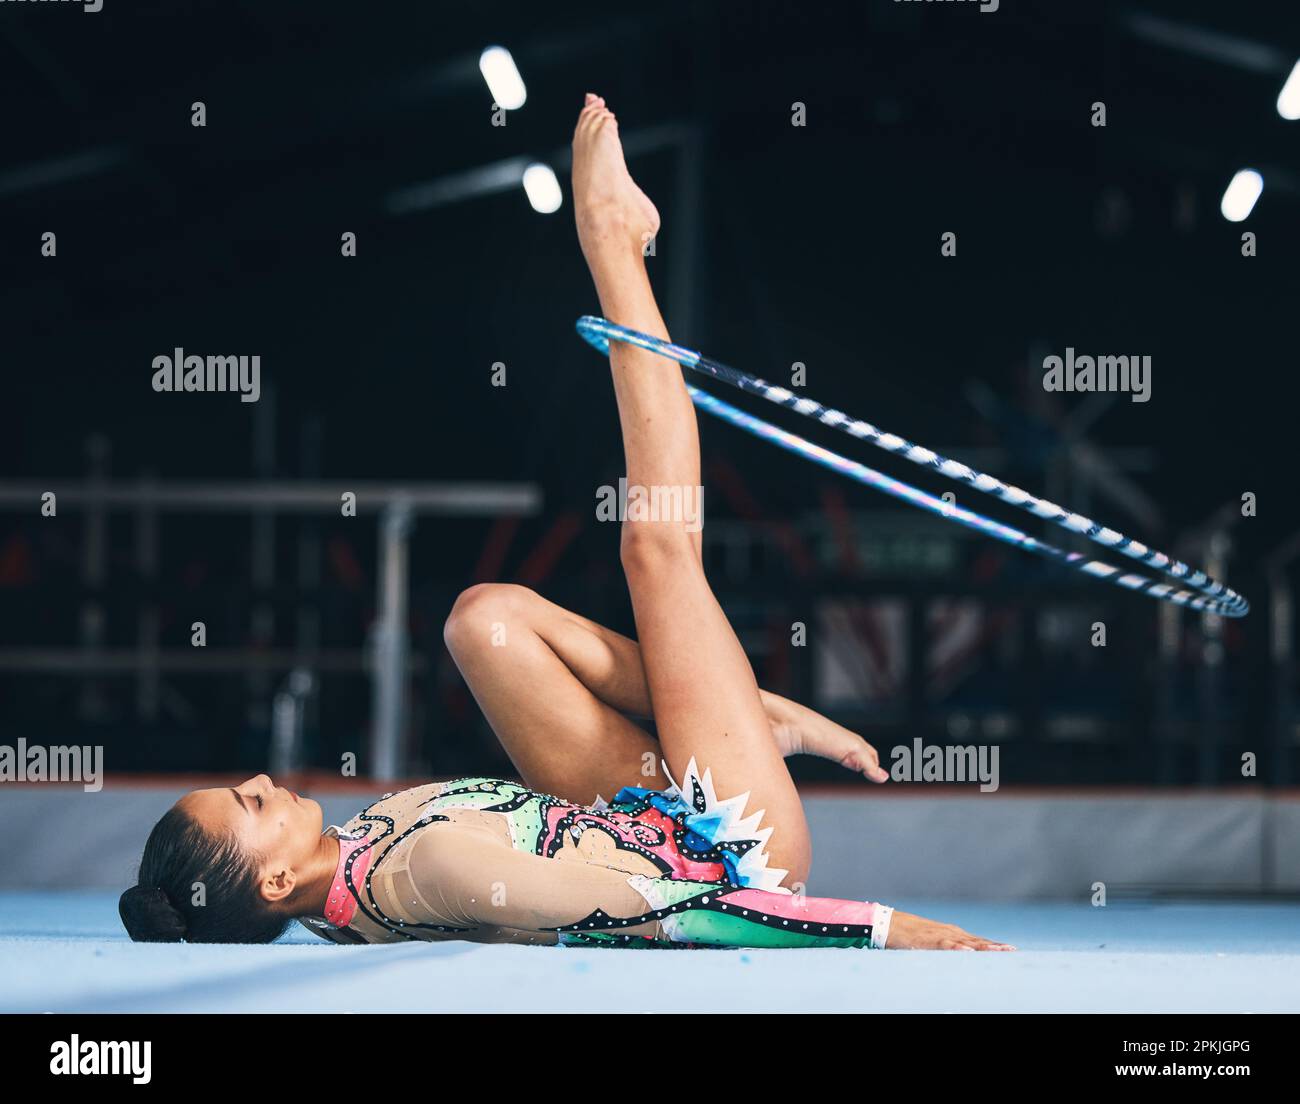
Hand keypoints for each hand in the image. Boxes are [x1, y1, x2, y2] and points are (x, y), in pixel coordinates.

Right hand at [887, 910, 1014, 950]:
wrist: (889, 924)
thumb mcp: (933, 942)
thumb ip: (948, 948)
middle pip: (977, 941)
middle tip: (1012, 951)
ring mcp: (940, 935)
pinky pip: (945, 944)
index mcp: (953, 934)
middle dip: (994, 946)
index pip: (978, 941)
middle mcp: (950, 933)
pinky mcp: (928, 939)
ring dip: (982, 947)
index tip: (1011, 950)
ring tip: (998, 951)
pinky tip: (967, 951)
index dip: (994, 946)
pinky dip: (957, 947)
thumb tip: (962, 957)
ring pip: (965, 942)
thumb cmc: (911, 935)